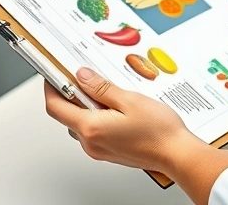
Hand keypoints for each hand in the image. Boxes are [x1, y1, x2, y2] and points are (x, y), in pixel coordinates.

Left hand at [45, 69, 227, 203]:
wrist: (176, 154)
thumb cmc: (158, 131)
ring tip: (106, 90)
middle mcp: (90, 142)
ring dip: (86, 105)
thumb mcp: (129, 99)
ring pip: (81, 122)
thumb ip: (101, 88)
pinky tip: (115, 107)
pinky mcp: (108, 152)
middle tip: (84, 75)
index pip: (56, 107)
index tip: (53, 74)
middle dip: (71, 93)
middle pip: (67, 115)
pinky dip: (97, 116)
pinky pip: (94, 131)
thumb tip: (81, 76)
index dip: (51, 88)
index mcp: (91, 128)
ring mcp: (98, 149)